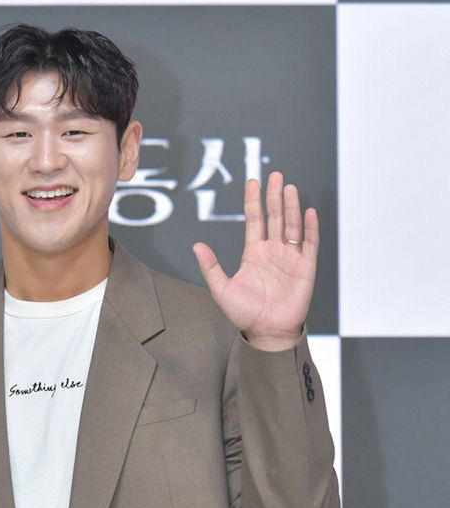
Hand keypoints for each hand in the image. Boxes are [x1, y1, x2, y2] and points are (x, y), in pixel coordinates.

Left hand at [192, 170, 318, 350]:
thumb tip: (197, 246)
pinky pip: (310, 243)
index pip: (254, 220)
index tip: (252, 182)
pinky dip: (310, 228)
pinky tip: (308, 212)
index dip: (253, 201)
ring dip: (291, 206)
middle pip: (275, 217)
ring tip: (288, 187)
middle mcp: (272, 251)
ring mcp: (290, 257)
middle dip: (274, 196)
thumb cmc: (244, 314)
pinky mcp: (305, 267)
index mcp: (253, 253)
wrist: (267, 333)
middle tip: (274, 175)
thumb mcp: (221, 289)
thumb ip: (211, 267)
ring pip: (292, 225)